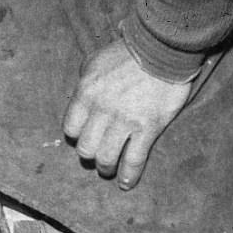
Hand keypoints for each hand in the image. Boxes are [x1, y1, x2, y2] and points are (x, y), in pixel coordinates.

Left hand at [62, 37, 191, 188]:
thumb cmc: (128, 53)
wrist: (162, 49)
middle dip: (90, 155)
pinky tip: (126, 183)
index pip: (70, 128)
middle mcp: (101, 110)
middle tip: (97, 155)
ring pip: (106, 158)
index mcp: (86, 93)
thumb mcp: (96, 60)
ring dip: (106, 168)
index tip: (84, 137)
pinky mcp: (147, 128)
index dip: (76, 136)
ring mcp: (124, 121)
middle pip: (86, 147)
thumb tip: (82, 93)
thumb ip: (85, 79)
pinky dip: (129, 175)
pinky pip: (134, 159)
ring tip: (109, 171)